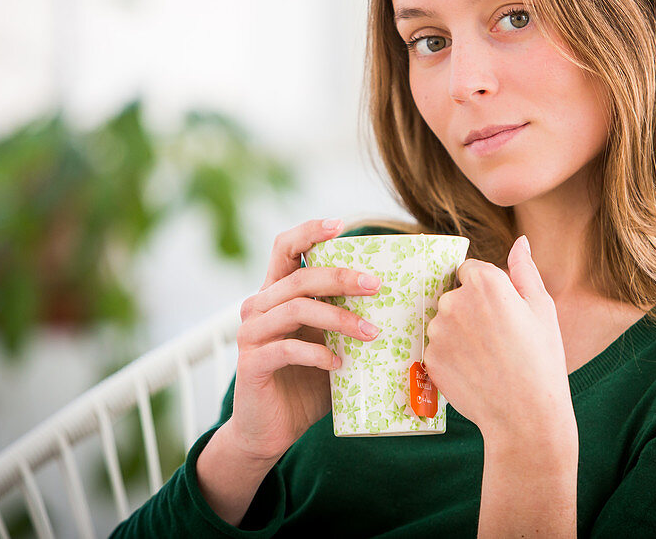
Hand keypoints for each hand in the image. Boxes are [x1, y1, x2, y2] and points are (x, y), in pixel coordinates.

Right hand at [228, 218, 383, 462]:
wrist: (270, 430)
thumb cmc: (308, 382)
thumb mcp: (332, 344)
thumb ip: (349, 320)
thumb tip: (404, 302)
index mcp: (277, 293)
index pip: (285, 247)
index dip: (310, 231)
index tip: (341, 225)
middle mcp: (259, 306)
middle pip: (300, 276)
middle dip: (341, 276)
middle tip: (377, 285)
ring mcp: (251, 334)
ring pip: (296, 308)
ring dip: (339, 318)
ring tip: (372, 333)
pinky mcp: (251, 364)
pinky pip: (286, 349)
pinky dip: (318, 354)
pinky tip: (339, 364)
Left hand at [423, 235, 572, 436]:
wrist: (525, 414)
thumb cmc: (541, 359)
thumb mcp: (542, 309)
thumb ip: (525, 270)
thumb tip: (521, 241)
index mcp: (485, 283)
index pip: (470, 270)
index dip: (487, 290)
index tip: (501, 312)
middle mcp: (455, 301)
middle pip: (454, 295)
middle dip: (470, 310)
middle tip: (497, 338)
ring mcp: (438, 331)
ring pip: (444, 322)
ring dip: (459, 333)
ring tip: (487, 358)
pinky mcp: (430, 358)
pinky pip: (437, 348)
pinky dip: (451, 357)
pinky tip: (475, 371)